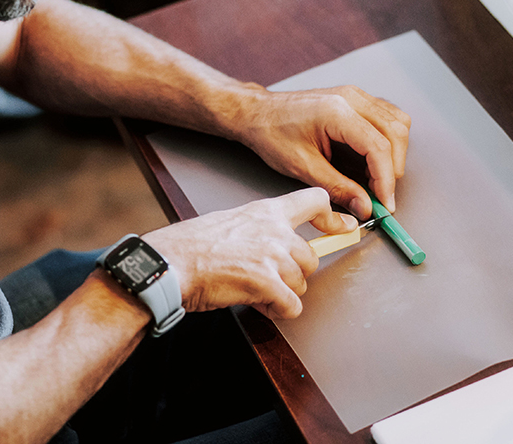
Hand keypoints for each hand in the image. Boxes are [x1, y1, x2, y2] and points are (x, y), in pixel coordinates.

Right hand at [144, 187, 355, 319]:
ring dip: (283, 294)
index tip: (343, 228)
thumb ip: (258, 230)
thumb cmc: (189, 246)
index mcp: (266, 212)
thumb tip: (272, 247)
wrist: (169, 263)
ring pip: (302, 284)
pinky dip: (278, 312)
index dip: (333, 217)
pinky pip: (292, 306)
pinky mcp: (266, 283)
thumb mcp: (230, 222)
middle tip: (269, 280)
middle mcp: (275, 231)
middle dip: (294, 275)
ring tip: (255, 291)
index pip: (314, 200)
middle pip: (312, 258)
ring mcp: (272, 256)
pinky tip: (258, 305)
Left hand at [231, 85, 410, 219]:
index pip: (378, 147)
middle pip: (395, 133)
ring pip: (397, 122)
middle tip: (380, 197)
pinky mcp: (355, 99)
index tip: (385, 204)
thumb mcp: (303, 167)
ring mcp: (355, 95)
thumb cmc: (272, 133)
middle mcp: (351, 98)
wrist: (257, 113)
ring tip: (377, 179)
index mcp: (337, 112)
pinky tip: (375, 159)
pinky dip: (388, 141)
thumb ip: (338, 188)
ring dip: (394, 154)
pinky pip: (387, 116)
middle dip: (393, 169)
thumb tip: (364, 206)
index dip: (386, 180)